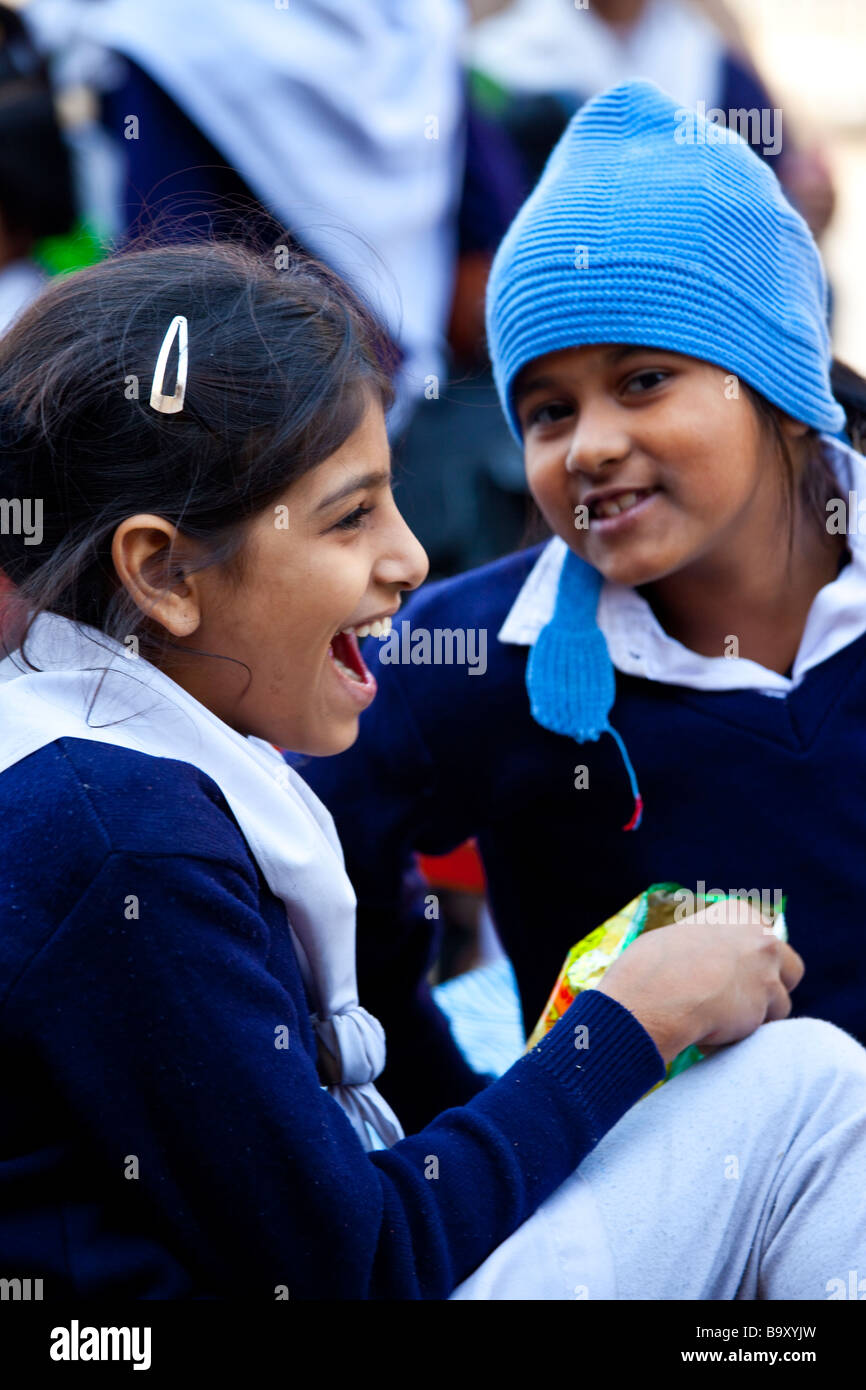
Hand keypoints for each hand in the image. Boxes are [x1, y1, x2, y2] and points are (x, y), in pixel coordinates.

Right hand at [595, 907, 804, 1065]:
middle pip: (789, 967)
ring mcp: (768, 968)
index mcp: (737, 913)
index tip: (735, 976)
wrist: (657, 993)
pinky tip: (715, 1035)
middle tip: (741, 1002)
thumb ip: (710, 944)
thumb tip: (711, 962)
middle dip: (772, 987)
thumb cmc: (654, 966)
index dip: (751, 962)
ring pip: (780, 1002)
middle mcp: (760, 935)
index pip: (764, 937)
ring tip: (718, 1023)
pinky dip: (745, 1036)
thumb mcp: (680, 938)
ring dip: (755, 1017)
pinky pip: (765, 1029)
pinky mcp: (769, 1001)